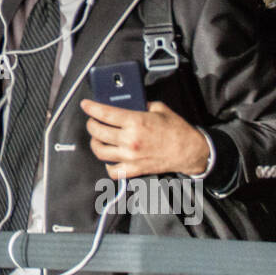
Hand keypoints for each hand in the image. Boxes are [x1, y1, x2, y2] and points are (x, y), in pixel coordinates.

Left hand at [81, 99, 210, 178]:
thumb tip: (128, 103)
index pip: (105, 114)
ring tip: (98, 137)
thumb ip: (141, 104)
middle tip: (93, 120)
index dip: (91, 108)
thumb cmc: (176, 130)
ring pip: (100, 151)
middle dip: (91, 124)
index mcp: (136, 122)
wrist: (189, 151)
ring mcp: (130, 157)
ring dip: (95, 142)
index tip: (86, 105)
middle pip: (98, 132)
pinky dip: (107, 165)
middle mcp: (130, 140)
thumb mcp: (159, 109)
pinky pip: (112, 171)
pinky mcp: (134, 169)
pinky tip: (110, 157)